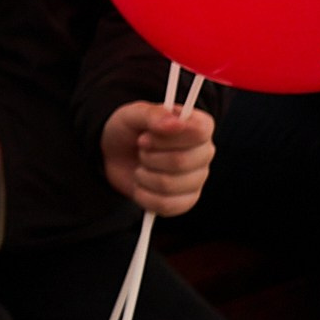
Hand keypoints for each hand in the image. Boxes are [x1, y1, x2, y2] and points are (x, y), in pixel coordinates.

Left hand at [102, 101, 215, 216]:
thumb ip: (153, 114)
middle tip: (140, 149)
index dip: (168, 136)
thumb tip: (174, 123)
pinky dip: (143, 195)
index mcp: (198, 126)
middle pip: (181, 161)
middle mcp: (204, 153)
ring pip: (169, 185)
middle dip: (148, 156)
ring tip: (140, 166)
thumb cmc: (129, 131)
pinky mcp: (185, 201)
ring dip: (143, 175)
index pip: (200, 131)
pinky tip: (141, 185)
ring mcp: (197, 179)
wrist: (115, 156)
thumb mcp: (133, 114)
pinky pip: (165, 205)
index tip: (145, 135)